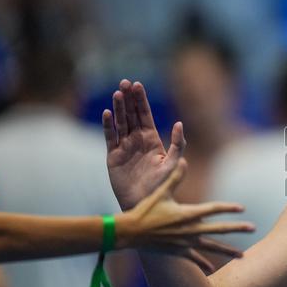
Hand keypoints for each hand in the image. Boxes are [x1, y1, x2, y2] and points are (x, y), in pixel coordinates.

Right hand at [103, 79, 184, 208]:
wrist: (144, 204)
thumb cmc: (162, 187)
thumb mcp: (173, 165)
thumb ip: (177, 145)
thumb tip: (179, 123)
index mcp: (151, 140)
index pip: (145, 115)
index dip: (141, 100)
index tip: (137, 84)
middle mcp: (137, 140)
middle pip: (131, 115)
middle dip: (128, 98)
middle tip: (125, 82)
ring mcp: (124, 147)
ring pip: (120, 123)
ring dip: (118, 108)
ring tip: (117, 93)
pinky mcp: (113, 156)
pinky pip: (110, 137)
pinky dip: (108, 125)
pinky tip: (107, 113)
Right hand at [116, 161, 252, 271]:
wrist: (129, 233)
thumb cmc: (144, 210)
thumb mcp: (161, 192)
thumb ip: (175, 177)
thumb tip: (184, 159)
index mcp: (187, 214)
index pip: (213, 209)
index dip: (228, 208)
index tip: (242, 208)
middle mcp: (190, 230)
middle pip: (218, 229)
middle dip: (237, 229)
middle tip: (253, 228)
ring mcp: (185, 242)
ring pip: (211, 247)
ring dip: (228, 251)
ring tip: (242, 255)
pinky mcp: (178, 252)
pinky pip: (195, 259)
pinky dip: (204, 263)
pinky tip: (213, 268)